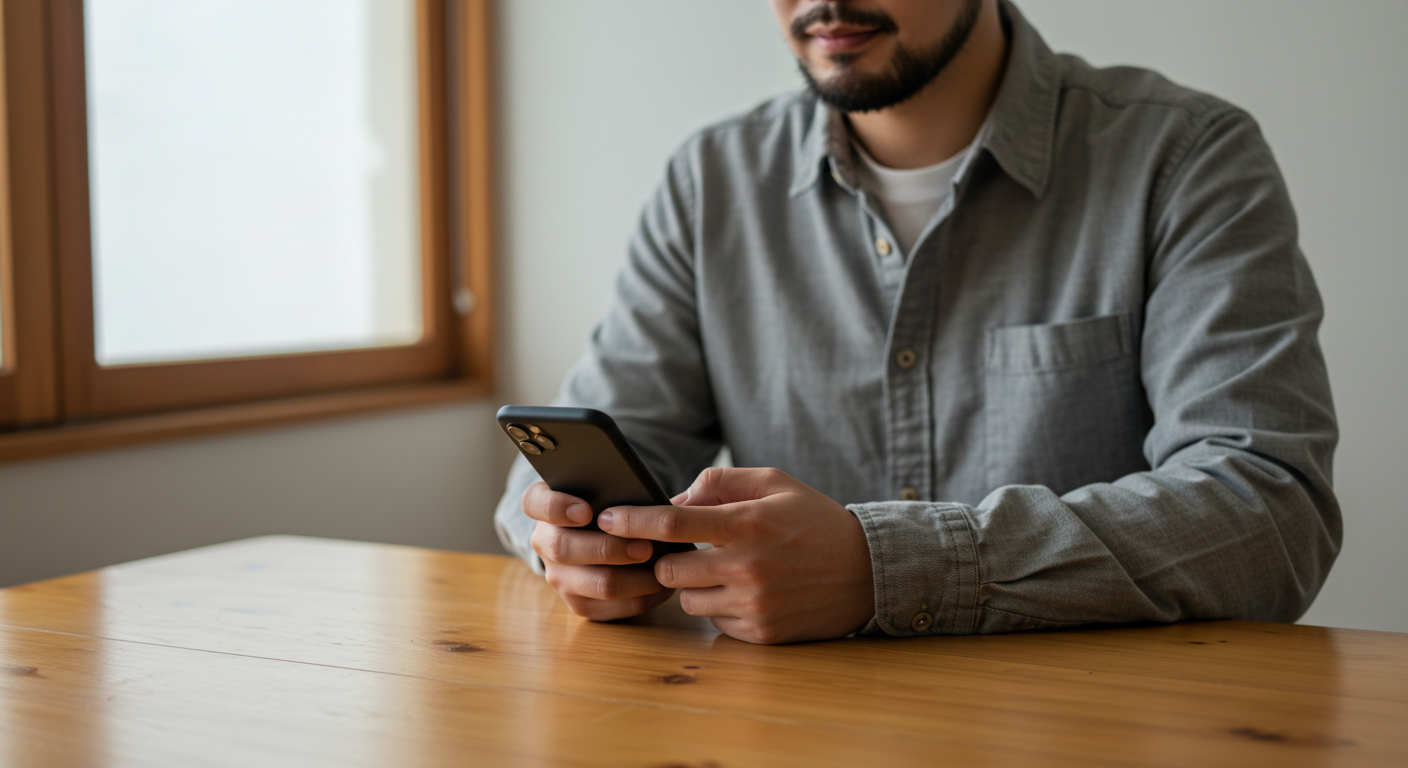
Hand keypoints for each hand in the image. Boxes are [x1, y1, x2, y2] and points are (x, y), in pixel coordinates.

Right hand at [521, 481, 674, 620]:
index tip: (585, 511)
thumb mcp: (604, 488)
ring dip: (635, 578)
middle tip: (645, 546)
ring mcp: (558, 577)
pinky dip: (643, 597)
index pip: (534, 503)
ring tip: (663, 567)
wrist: (600, 538)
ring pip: (596, 584)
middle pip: (565, 549)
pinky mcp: (579, 604)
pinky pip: (613, 608)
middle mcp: (544, 542)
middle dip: (609, 549)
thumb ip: (613, 486)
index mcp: (543, 506)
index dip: (556, 508)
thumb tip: (649, 499)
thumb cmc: (608, 505)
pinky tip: (663, 585)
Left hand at [597, 467, 874, 643]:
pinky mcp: (762, 632)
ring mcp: (754, 604)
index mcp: (747, 524)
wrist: (867, 571)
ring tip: (725, 568)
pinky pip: (716, 622)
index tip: (606, 518)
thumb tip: (673, 500)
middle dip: (666, 558)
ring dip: (694, 585)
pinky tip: (747, 590)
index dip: (632, 520)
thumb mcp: (773, 483)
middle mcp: (747, 567)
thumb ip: (719, 482)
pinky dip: (720, 606)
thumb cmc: (814, 519)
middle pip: (670, 569)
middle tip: (686, 548)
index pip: (672, 523)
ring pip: (689, 599)